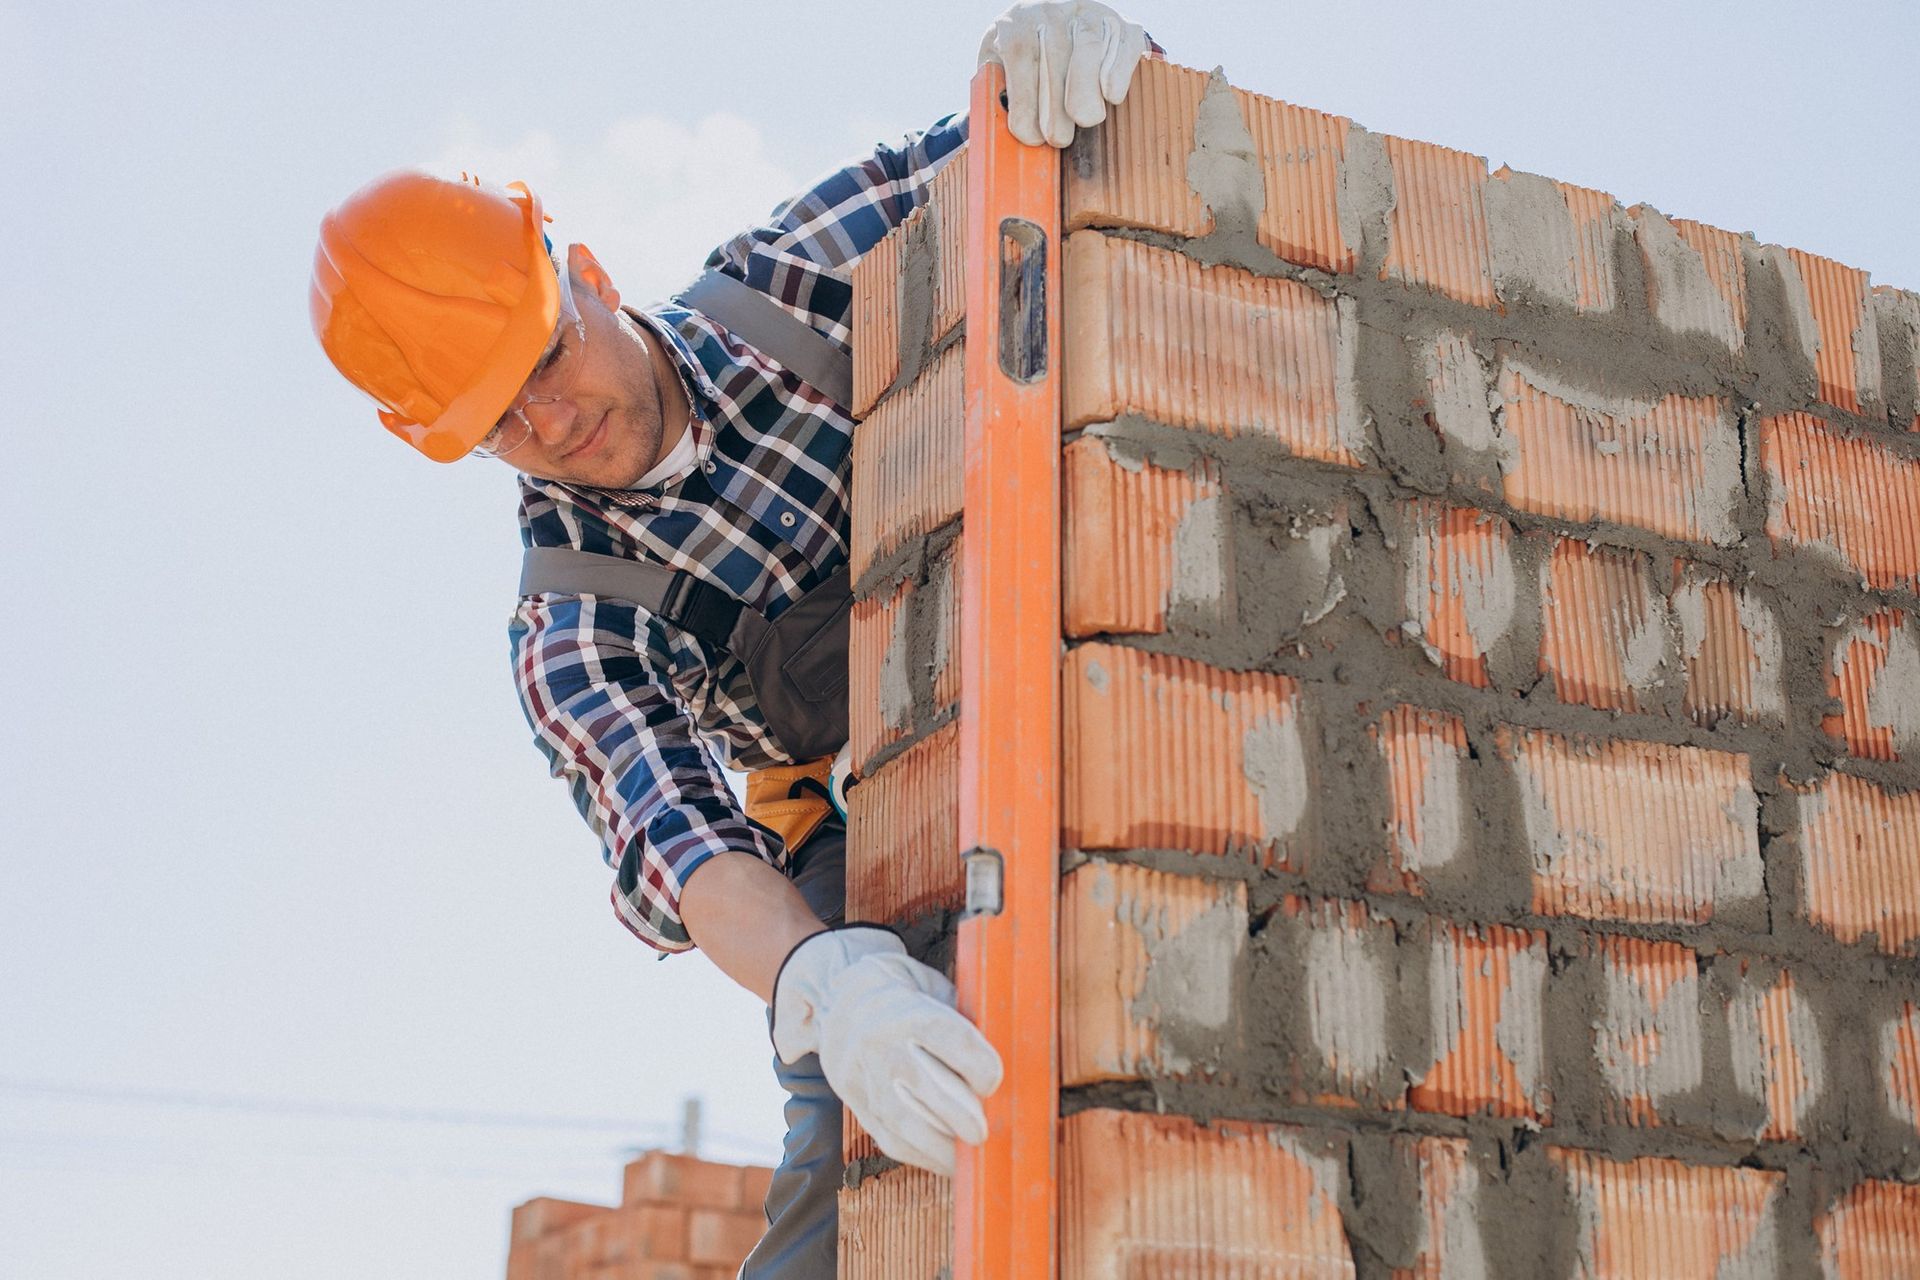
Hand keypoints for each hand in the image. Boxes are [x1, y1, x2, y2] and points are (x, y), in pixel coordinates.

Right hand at [771, 926, 1002, 1175]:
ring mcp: (865, 1077)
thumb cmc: (906, 997)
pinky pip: (890, 1139)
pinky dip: (923, 1156)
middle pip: (926, 1087)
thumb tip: (1012, 1062)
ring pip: (905, 1122)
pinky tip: (946, 1159)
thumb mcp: (936, 992)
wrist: (842, 1000)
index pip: (949, 1038)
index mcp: (909, 1010)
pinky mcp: (857, 1103)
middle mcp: (883, 1044)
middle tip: (984, 1133)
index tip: (993, 1081)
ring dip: (943, 1148)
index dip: (979, 1065)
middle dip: (962, 1117)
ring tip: (972, 1156)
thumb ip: (967, 1023)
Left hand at [977, 0, 1150, 147]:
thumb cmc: (1022, 64)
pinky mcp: (1117, 23)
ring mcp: (1087, 12)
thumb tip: (999, 136)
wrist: (1053, 26)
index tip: (1030, 136)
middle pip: (1056, 52)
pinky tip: (1112, 96)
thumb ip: (996, 94)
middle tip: (1059, 139)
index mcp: (1017, 22)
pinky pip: (1122, 42)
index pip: (1020, 54)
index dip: (1026, 99)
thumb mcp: (1000, 70)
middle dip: (1056, 103)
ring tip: (1085, 121)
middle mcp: (1052, 10)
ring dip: (1086, 87)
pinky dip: (1119, 69)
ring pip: (1089, 44)